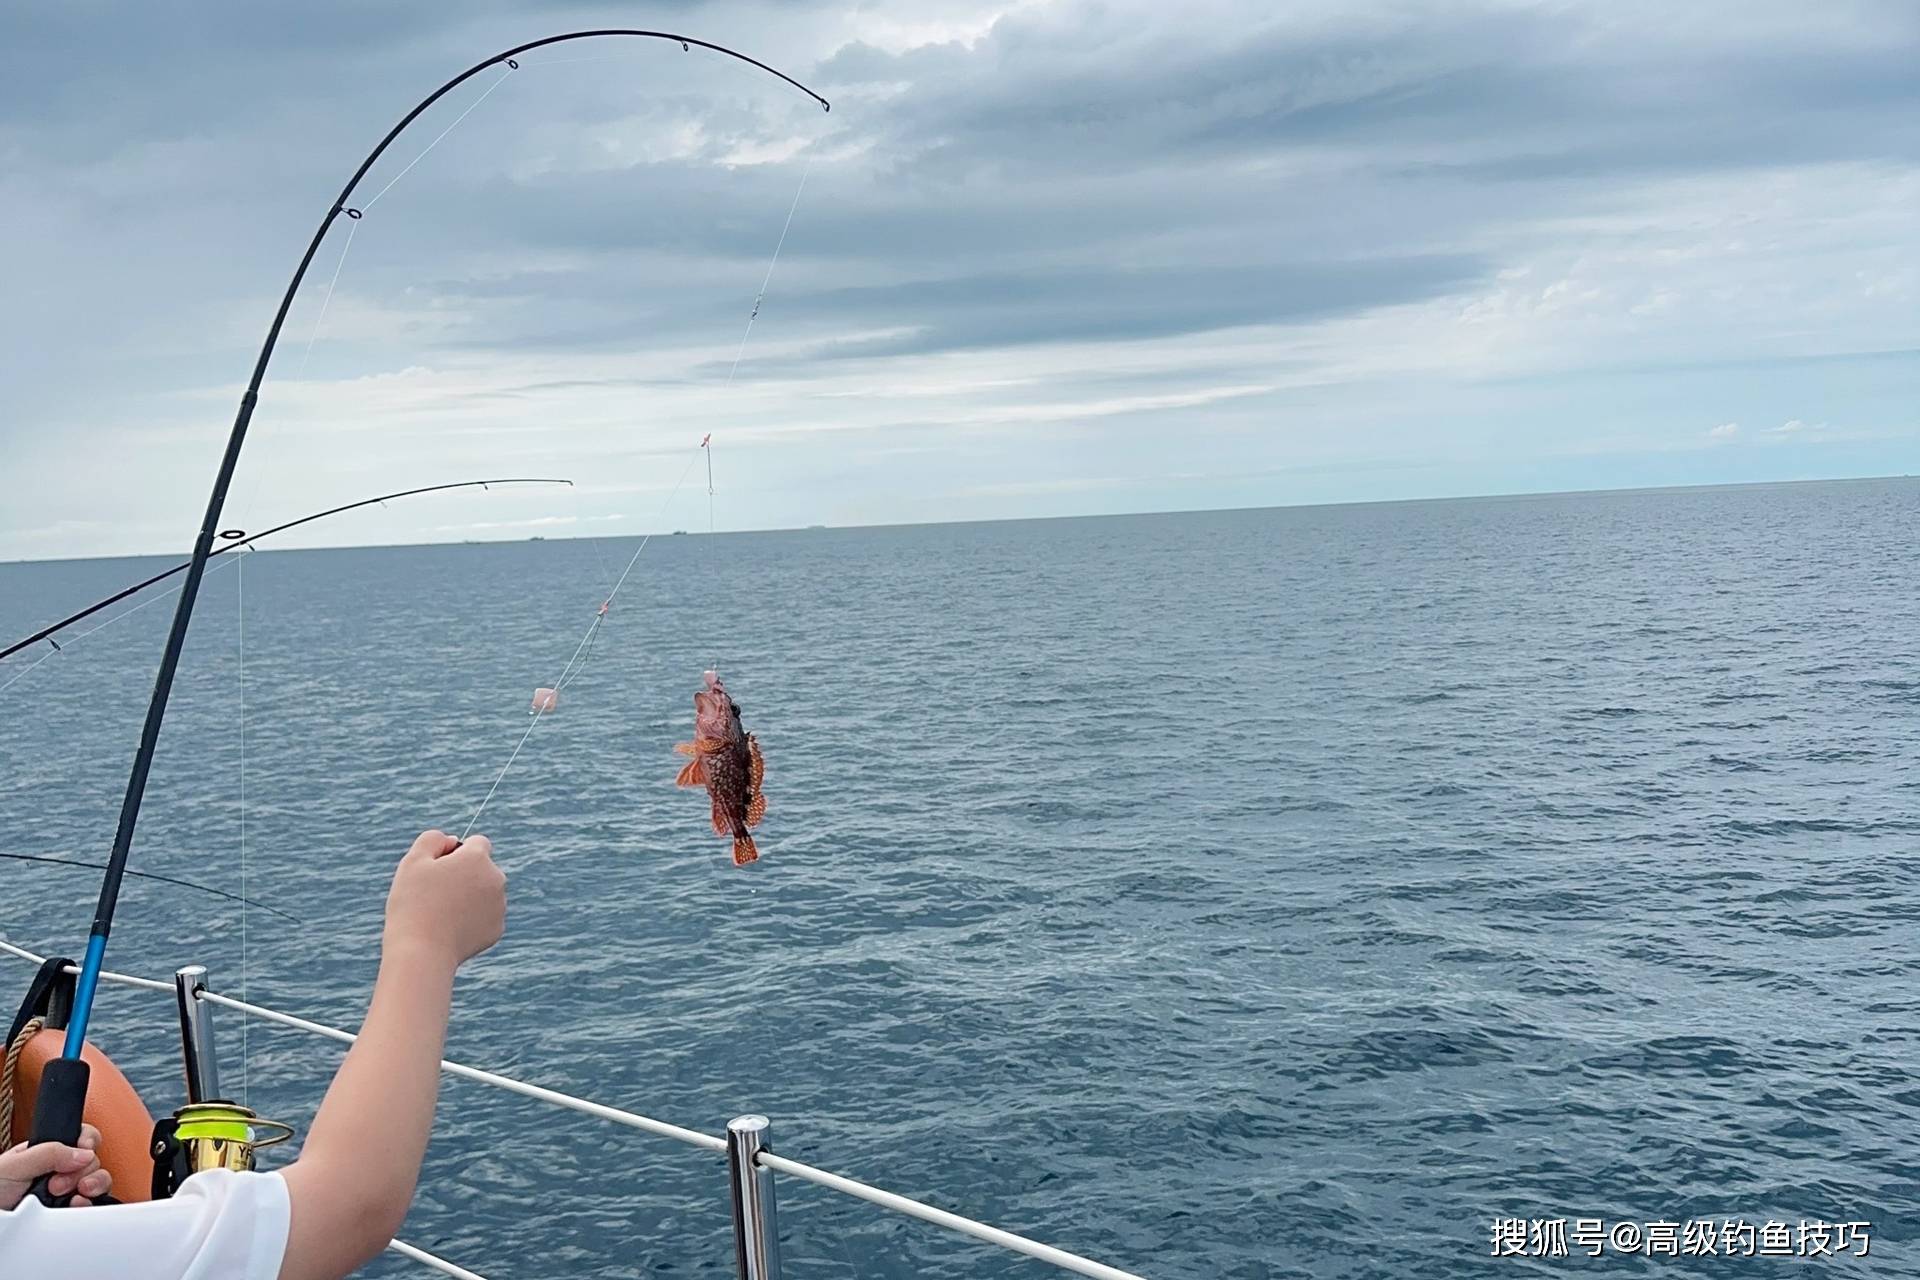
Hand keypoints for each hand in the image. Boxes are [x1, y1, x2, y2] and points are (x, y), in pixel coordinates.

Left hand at [0, 1124, 110, 1209]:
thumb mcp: (15, 1165)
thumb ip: (49, 1152)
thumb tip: (84, 1153)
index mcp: (46, 1153)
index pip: (80, 1137)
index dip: (87, 1141)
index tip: (84, 1148)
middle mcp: (59, 1170)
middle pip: (92, 1160)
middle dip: (81, 1170)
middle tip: (57, 1183)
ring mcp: (66, 1192)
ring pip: (98, 1180)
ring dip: (92, 1185)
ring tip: (74, 1194)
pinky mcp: (68, 1212)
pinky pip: (93, 1204)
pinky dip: (89, 1204)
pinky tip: (76, 1205)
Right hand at [383, 830, 506, 968]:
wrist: (422, 952)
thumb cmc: (413, 904)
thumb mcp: (413, 862)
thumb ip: (432, 840)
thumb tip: (452, 841)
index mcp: (478, 858)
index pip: (476, 843)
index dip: (455, 853)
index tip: (438, 870)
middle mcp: (496, 879)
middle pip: (482, 869)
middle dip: (464, 875)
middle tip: (436, 894)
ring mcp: (499, 906)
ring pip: (484, 893)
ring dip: (469, 897)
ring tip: (441, 913)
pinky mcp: (497, 929)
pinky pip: (484, 916)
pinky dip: (471, 920)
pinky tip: (451, 929)